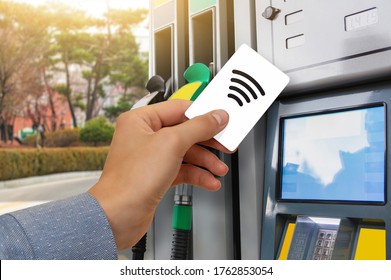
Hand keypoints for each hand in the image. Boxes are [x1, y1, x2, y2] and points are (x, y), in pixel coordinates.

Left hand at [88, 100, 229, 249]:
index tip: (221, 120)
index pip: (179, 109)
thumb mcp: (172, 144)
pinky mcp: (155, 176)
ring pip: (185, 153)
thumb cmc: (131, 180)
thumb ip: (198, 127)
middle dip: (207, 141)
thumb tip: (216, 116)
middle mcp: (144, 136)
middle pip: (185, 132)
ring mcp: (150, 157)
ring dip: (205, 161)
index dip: (202, 114)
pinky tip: (209, 181)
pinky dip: (197, 175)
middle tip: (225, 145)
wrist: (118, 216)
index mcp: (141, 120)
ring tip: (218, 169)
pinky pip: (182, 170)